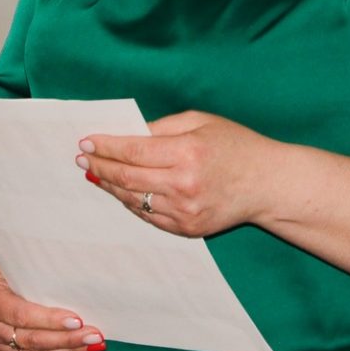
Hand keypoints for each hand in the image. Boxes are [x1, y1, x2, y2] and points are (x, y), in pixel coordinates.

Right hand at [0, 255, 105, 350]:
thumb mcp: (19, 256)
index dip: (50, 320)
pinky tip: (75, 349)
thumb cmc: (9, 258)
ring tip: (91, 345)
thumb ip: (40, 269)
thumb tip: (78, 271)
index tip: (77, 320)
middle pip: (31, 340)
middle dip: (66, 340)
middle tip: (94, 336)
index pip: (23, 315)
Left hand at [76, 110, 278, 237]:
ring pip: (134, 200)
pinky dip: (131, 203)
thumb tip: (129, 134)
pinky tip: (122, 190)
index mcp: (186, 152)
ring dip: (111, 186)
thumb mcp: (201, 121)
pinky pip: (148, 216)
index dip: (106, 146)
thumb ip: (163, 127)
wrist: (267, 184)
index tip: (86, 142)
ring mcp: (184, 211)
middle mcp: (183, 184)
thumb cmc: (235, 145)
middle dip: (100, 167)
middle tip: (83, 159)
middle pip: (127, 177)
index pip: (133, 150)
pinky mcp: (186, 229)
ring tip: (96, 174)